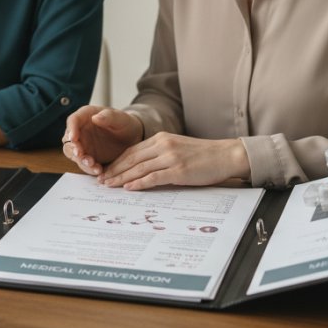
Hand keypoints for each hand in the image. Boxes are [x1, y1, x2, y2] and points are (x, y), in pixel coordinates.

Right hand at [62, 106, 144, 176]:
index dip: (71, 129)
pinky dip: (89, 168)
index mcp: (85, 116)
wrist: (132, 138)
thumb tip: (95, 117)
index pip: (73, 120)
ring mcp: (83, 145)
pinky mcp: (88, 156)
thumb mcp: (121, 118)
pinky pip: (84, 164)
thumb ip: (109, 116)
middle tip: (81, 155)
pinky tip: (98, 170)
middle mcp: (80, 130)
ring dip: (81, 161)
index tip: (73, 138)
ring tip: (93, 165)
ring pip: (74, 154)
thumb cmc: (125, 123)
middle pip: (69, 140)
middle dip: (74, 148)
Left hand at [98, 134, 249, 190]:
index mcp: (161, 138)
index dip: (117, 162)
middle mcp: (163, 145)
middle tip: (101, 181)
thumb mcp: (178, 149)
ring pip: (139, 168)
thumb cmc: (203, 155)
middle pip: (131, 159)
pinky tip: (129, 188)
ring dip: (122, 178)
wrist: (226, 155)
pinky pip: (154, 177)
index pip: (132, 151)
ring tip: (110, 186)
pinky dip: (139, 183)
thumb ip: (160, 155)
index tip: (107, 171)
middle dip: (114, 171)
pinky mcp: (179, 170)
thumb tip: (141, 169)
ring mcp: (170, 157)